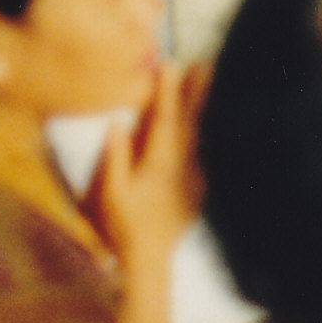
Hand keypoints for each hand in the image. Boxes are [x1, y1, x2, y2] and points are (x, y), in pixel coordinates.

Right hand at [92, 55, 210, 264]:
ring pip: (200, 134)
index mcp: (159, 162)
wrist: (151, 258)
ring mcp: (194, 175)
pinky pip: (204, 152)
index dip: (167, 90)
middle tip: (204, 64)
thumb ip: (116, 156)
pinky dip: (206, 132)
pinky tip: (207, 122)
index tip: (170, 64)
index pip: (164, 119)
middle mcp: (182, 164)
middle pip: (190, 121)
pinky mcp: (199, 186)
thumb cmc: (125, 225)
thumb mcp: (111, 193)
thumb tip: (118, 122)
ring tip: (210, 81)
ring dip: (203, 107)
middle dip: (196, 91)